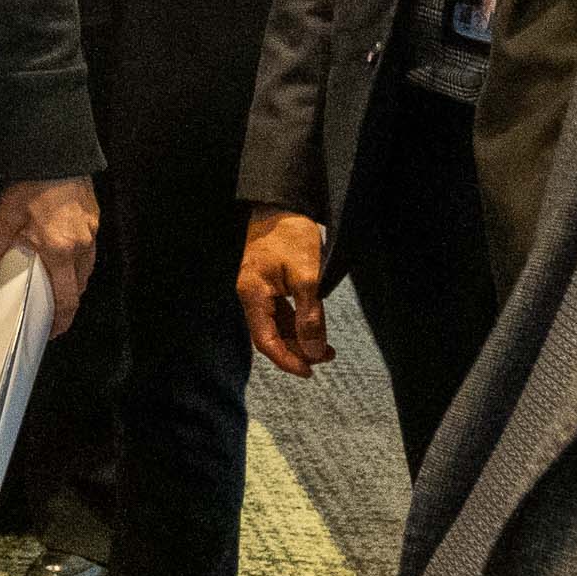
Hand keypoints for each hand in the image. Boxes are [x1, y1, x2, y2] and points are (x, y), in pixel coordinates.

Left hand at [0, 176, 102, 330]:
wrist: (57, 152)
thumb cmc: (33, 181)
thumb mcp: (6, 214)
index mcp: (59, 250)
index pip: (66, 297)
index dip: (62, 319)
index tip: (54, 331)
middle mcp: (80, 245)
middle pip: (79, 287)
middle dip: (67, 304)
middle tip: (52, 312)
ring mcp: (90, 232)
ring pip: (86, 270)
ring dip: (73, 282)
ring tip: (55, 285)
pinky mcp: (93, 220)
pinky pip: (89, 250)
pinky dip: (77, 261)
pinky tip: (63, 256)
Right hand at [238, 211, 333, 376]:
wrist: (282, 203)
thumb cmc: (291, 235)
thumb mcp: (307, 277)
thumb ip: (310, 316)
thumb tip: (314, 351)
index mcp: (252, 294)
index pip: (266, 340)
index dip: (287, 360)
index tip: (309, 372)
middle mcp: (250, 294)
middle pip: (270, 335)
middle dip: (297, 350)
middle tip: (326, 357)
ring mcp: (258, 289)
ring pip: (276, 324)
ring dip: (299, 337)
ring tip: (326, 346)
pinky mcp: (267, 283)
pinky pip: (279, 311)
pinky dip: (296, 322)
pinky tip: (314, 326)